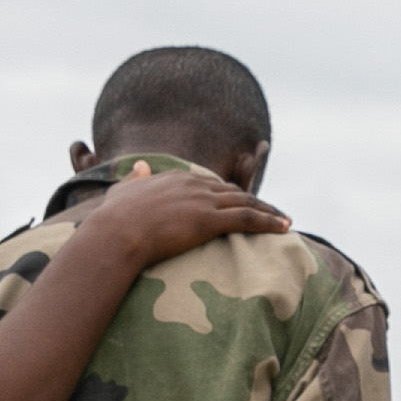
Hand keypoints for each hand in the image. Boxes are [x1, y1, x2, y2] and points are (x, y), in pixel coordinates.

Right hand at [75, 159, 289, 269]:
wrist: (116, 233)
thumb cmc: (114, 219)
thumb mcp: (123, 191)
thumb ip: (135, 178)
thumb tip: (140, 166)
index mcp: (175, 178)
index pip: (211, 184)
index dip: (228, 194)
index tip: (241, 201)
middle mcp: (193, 185)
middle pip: (233, 191)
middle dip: (255, 201)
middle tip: (272, 212)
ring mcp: (203, 201)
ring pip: (245, 203)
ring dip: (269, 211)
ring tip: (285, 221)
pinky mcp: (208, 220)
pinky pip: (247, 219)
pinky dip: (269, 222)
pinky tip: (284, 227)